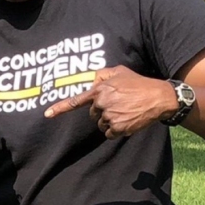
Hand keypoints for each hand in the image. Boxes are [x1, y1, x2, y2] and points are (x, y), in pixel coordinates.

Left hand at [44, 66, 175, 138]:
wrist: (157, 97)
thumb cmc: (138, 83)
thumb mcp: (119, 71)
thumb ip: (102, 74)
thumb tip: (92, 79)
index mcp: (99, 89)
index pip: (76, 100)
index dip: (60, 108)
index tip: (47, 114)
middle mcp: (102, 103)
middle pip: (93, 114)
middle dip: (102, 111)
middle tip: (119, 105)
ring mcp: (109, 116)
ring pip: (101, 124)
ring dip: (110, 121)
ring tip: (124, 112)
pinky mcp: (118, 127)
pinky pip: (109, 133)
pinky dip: (116, 130)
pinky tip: (127, 120)